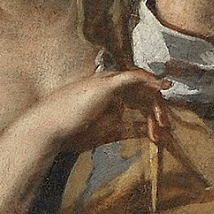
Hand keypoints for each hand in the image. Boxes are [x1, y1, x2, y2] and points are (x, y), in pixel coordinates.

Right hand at [30, 65, 163, 149]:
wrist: (47, 131)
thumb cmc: (68, 134)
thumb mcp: (103, 134)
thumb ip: (124, 130)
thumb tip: (145, 131)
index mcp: (103, 96)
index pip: (133, 100)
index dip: (148, 116)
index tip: (156, 137)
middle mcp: (105, 85)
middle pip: (140, 93)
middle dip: (156, 112)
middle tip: (166, 131)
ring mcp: (105, 82)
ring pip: (140, 86)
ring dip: (156, 104)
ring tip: (164, 124)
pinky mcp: (106, 84)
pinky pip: (134, 77)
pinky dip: (150, 80)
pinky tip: (163, 87)